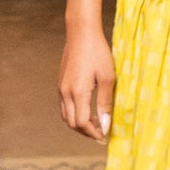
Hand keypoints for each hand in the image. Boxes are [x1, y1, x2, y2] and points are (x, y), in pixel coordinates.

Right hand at [60, 22, 114, 140]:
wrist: (81, 33)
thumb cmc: (98, 53)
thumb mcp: (108, 78)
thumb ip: (105, 103)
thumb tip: (105, 125)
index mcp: (77, 92)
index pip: (81, 123)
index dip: (92, 133)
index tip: (104, 136)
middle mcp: (65, 92)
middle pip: (71, 123)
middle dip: (85, 131)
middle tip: (101, 132)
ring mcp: (61, 88)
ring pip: (66, 116)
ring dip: (79, 123)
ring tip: (95, 123)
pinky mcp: (61, 83)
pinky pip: (64, 106)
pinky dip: (74, 114)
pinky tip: (87, 110)